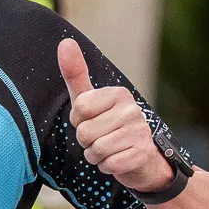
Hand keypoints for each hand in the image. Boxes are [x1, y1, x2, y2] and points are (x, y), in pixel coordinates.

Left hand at [59, 38, 172, 192]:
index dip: (79, 121)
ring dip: (96, 156)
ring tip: (110, 150)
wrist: (143, 159)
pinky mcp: (141, 154)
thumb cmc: (110, 127)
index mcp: (118, 94)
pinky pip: (108, 165)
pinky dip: (108, 167)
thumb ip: (76, 73)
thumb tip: (65, 42)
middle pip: (85, 133)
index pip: (79, 109)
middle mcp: (131, 109)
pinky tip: (118, 160)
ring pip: (96, 150)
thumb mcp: (90, 100)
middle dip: (87, 142)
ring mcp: (139, 131)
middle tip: (102, 138)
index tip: (92, 121)